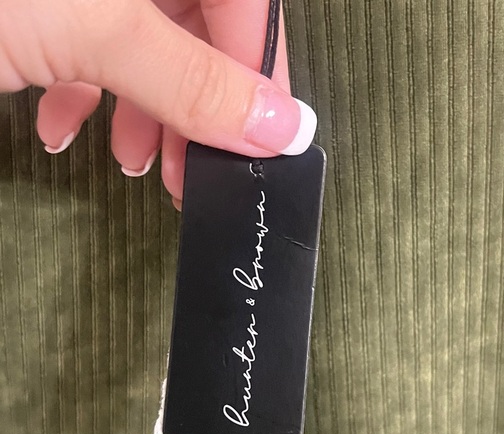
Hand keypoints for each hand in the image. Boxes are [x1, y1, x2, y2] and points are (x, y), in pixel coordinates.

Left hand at [1, 0, 316, 204]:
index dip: (259, 71)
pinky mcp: (44, 12)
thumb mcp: (89, 26)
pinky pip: (92, 48)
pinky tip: (65, 130)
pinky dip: (90, 98)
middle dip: (198, 108)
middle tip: (193, 175)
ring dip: (145, 113)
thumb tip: (286, 129)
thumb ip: (193, 78)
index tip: (261, 143)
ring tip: (133, 165)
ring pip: (145, 46)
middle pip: (196, 26)